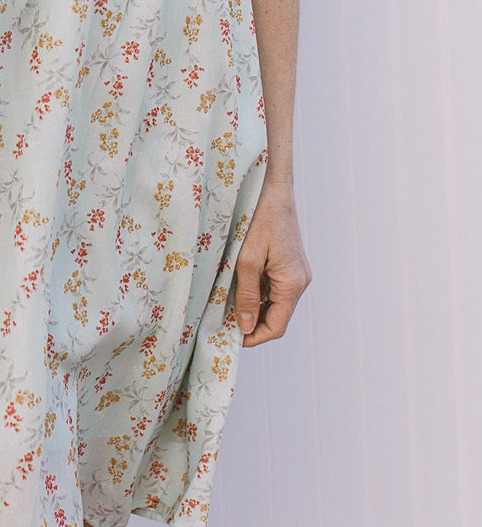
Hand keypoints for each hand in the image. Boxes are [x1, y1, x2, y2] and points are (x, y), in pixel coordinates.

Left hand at [233, 178, 311, 346]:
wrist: (273, 189)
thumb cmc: (259, 220)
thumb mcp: (246, 260)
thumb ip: (246, 295)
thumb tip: (246, 327)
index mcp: (293, 284)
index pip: (277, 326)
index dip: (255, 337)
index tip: (231, 337)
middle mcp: (300, 281)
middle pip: (277, 316)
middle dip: (253, 322)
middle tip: (225, 321)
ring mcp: (297, 273)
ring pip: (275, 302)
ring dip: (254, 306)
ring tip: (228, 303)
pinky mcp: (290, 264)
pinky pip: (275, 287)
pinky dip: (258, 292)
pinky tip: (239, 285)